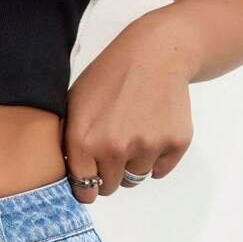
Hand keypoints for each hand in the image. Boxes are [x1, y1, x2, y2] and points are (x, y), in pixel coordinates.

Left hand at [62, 9, 194, 202]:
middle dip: (110, 172)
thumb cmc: (110, 77)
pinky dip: (157, 157)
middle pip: (111, 187)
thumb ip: (68, 142)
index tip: (92, 180)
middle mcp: (114, 149)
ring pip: (135, 178)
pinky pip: (160, 170)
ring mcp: (147, 146)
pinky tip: (152, 130)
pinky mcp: (175, 142)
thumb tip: (67, 177)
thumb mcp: (74, 105)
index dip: (88, 186)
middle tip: (115, 145)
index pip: (85, 190)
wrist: (156, 51)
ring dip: (133, 164)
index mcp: (84, 142)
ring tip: (134, 132)